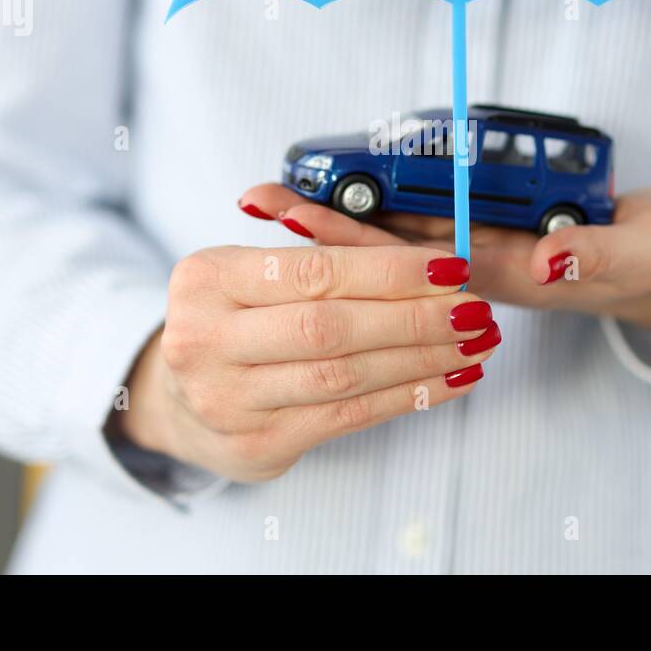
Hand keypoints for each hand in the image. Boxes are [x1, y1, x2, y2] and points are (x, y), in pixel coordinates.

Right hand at [115, 245, 497, 482]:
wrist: (176, 400)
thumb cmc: (228, 320)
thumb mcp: (245, 267)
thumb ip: (305, 236)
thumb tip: (366, 207)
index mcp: (207, 278)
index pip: (314, 272)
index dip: (389, 271)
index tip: (449, 268)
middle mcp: (207, 340)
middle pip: (331, 327)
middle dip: (414, 318)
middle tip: (474, 309)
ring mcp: (229, 400)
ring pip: (344, 376)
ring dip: (421, 359)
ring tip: (475, 343)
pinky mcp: (258, 444)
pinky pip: (347, 417)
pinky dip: (406, 396)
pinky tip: (448, 380)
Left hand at [240, 186, 650, 340]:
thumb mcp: (640, 251)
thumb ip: (596, 255)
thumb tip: (548, 255)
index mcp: (504, 274)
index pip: (411, 261)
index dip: (350, 237)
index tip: (294, 214)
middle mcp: (479, 267)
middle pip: (385, 250)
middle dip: (319, 225)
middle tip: (257, 195)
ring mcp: (483, 251)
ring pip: (396, 237)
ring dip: (336, 217)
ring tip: (276, 195)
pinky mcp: (494, 232)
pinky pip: (424, 225)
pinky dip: (377, 210)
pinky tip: (339, 200)